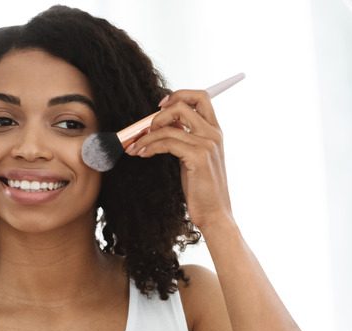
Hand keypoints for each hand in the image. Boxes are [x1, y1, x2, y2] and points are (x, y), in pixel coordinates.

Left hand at [126, 90, 232, 230]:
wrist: (215, 213)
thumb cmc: (202, 189)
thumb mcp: (195, 157)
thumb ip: (185, 137)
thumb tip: (162, 123)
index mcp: (215, 131)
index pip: (201, 97)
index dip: (178, 95)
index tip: (160, 107)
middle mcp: (213, 134)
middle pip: (183, 104)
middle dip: (158, 115)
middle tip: (147, 130)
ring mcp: (207, 144)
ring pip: (168, 126)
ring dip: (146, 136)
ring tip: (136, 148)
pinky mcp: (198, 156)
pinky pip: (166, 142)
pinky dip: (149, 146)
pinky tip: (142, 154)